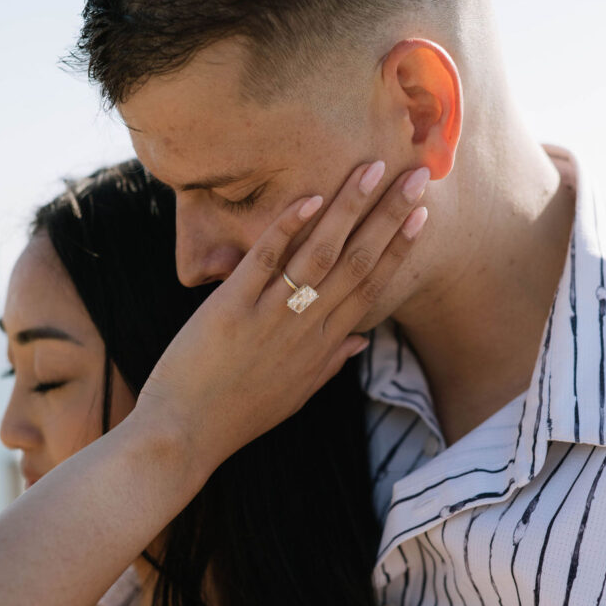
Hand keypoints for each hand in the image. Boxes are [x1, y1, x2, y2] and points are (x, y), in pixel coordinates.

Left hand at [133, 160, 429, 478]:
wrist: (184, 437)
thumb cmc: (238, 416)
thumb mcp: (294, 395)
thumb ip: (330, 363)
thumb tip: (360, 340)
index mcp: (323, 346)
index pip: (372, 287)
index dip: (399, 248)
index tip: (421, 215)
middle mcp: (306, 329)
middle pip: (358, 262)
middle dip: (390, 215)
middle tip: (417, 175)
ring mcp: (270, 318)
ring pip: (320, 254)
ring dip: (349, 208)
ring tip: (371, 167)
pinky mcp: (231, 310)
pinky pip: (264, 261)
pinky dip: (286, 227)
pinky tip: (309, 195)